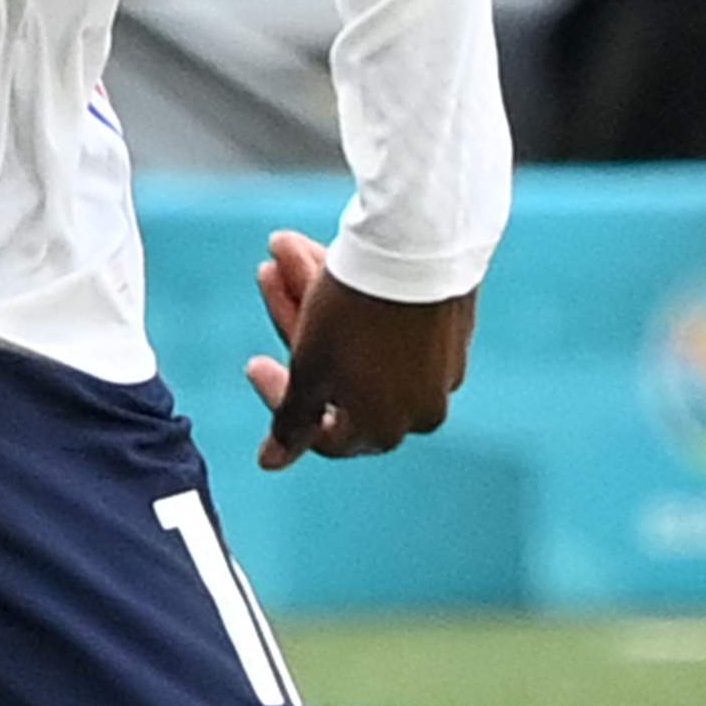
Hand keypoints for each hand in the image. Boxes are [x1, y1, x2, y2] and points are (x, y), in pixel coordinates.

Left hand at [240, 225, 475, 467]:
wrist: (422, 242)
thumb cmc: (357, 315)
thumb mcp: (311, 369)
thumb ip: (292, 420)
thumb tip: (271, 463)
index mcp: (387, 429)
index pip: (322, 431)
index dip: (280, 398)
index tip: (254, 363)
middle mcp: (420, 405)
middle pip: (340, 374)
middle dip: (295, 324)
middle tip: (266, 277)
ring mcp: (440, 365)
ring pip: (364, 339)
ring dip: (315, 295)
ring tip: (282, 251)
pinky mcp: (451, 323)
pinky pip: (393, 318)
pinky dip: (354, 292)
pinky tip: (325, 256)